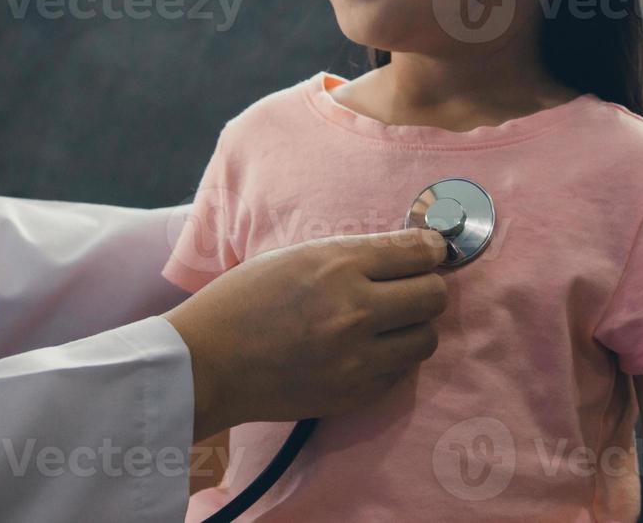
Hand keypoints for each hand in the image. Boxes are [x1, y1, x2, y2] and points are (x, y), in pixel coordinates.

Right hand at [163, 228, 449, 440]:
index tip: (432, 252)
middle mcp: (355, 309)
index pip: (419, 252)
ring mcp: (357, 357)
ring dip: (414, 327)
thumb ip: (353, 255)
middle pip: (434, 296)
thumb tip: (408, 253)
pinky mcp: (354, 393)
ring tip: (390, 323)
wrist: (209, 362)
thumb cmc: (245, 299)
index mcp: (338, 264)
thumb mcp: (297, 256)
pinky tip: (366, 349)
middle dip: (428, 287)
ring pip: (426, 338)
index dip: (432, 249)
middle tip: (411, 287)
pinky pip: (400, 372)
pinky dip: (392, 358)